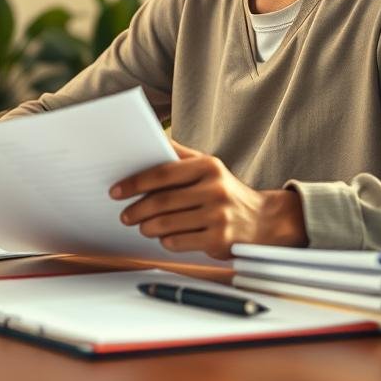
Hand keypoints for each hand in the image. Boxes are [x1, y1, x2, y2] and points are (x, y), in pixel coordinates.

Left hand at [109, 140, 305, 259]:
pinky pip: (179, 242)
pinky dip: (166, 240)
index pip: (163, 173)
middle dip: (137, 209)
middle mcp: (215, 189)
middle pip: (162, 201)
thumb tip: (152, 138)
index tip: (116, 190)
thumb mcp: (209, 167)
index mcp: (209, 167)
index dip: (135, 182)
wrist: (264, 221)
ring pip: (167, 224)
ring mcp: (218, 216)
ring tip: (142, 226)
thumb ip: (181, 155)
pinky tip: (164, 237)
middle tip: (124, 215)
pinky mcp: (219, 240)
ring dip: (148, 227)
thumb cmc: (227, 192)